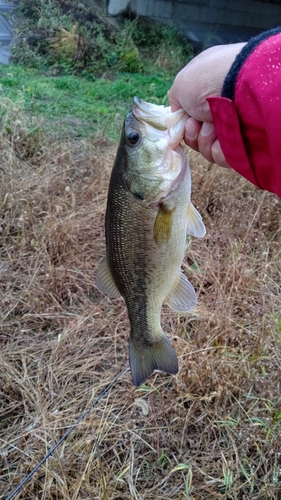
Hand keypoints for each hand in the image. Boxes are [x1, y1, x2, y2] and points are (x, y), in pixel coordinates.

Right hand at [169, 43, 245, 166]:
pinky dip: (218, 150)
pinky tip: (224, 136)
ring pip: (207, 150)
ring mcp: (230, 128)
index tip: (187, 120)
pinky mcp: (240, 143)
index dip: (184, 125)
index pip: (189, 123)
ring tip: (214, 124)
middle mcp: (219, 113)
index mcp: (206, 98)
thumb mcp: (181, 85)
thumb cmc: (206, 80)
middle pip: (197, 139)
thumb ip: (176, 101)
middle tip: (200, 121)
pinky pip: (221, 157)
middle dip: (194, 133)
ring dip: (205, 139)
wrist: (237, 84)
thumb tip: (179, 117)